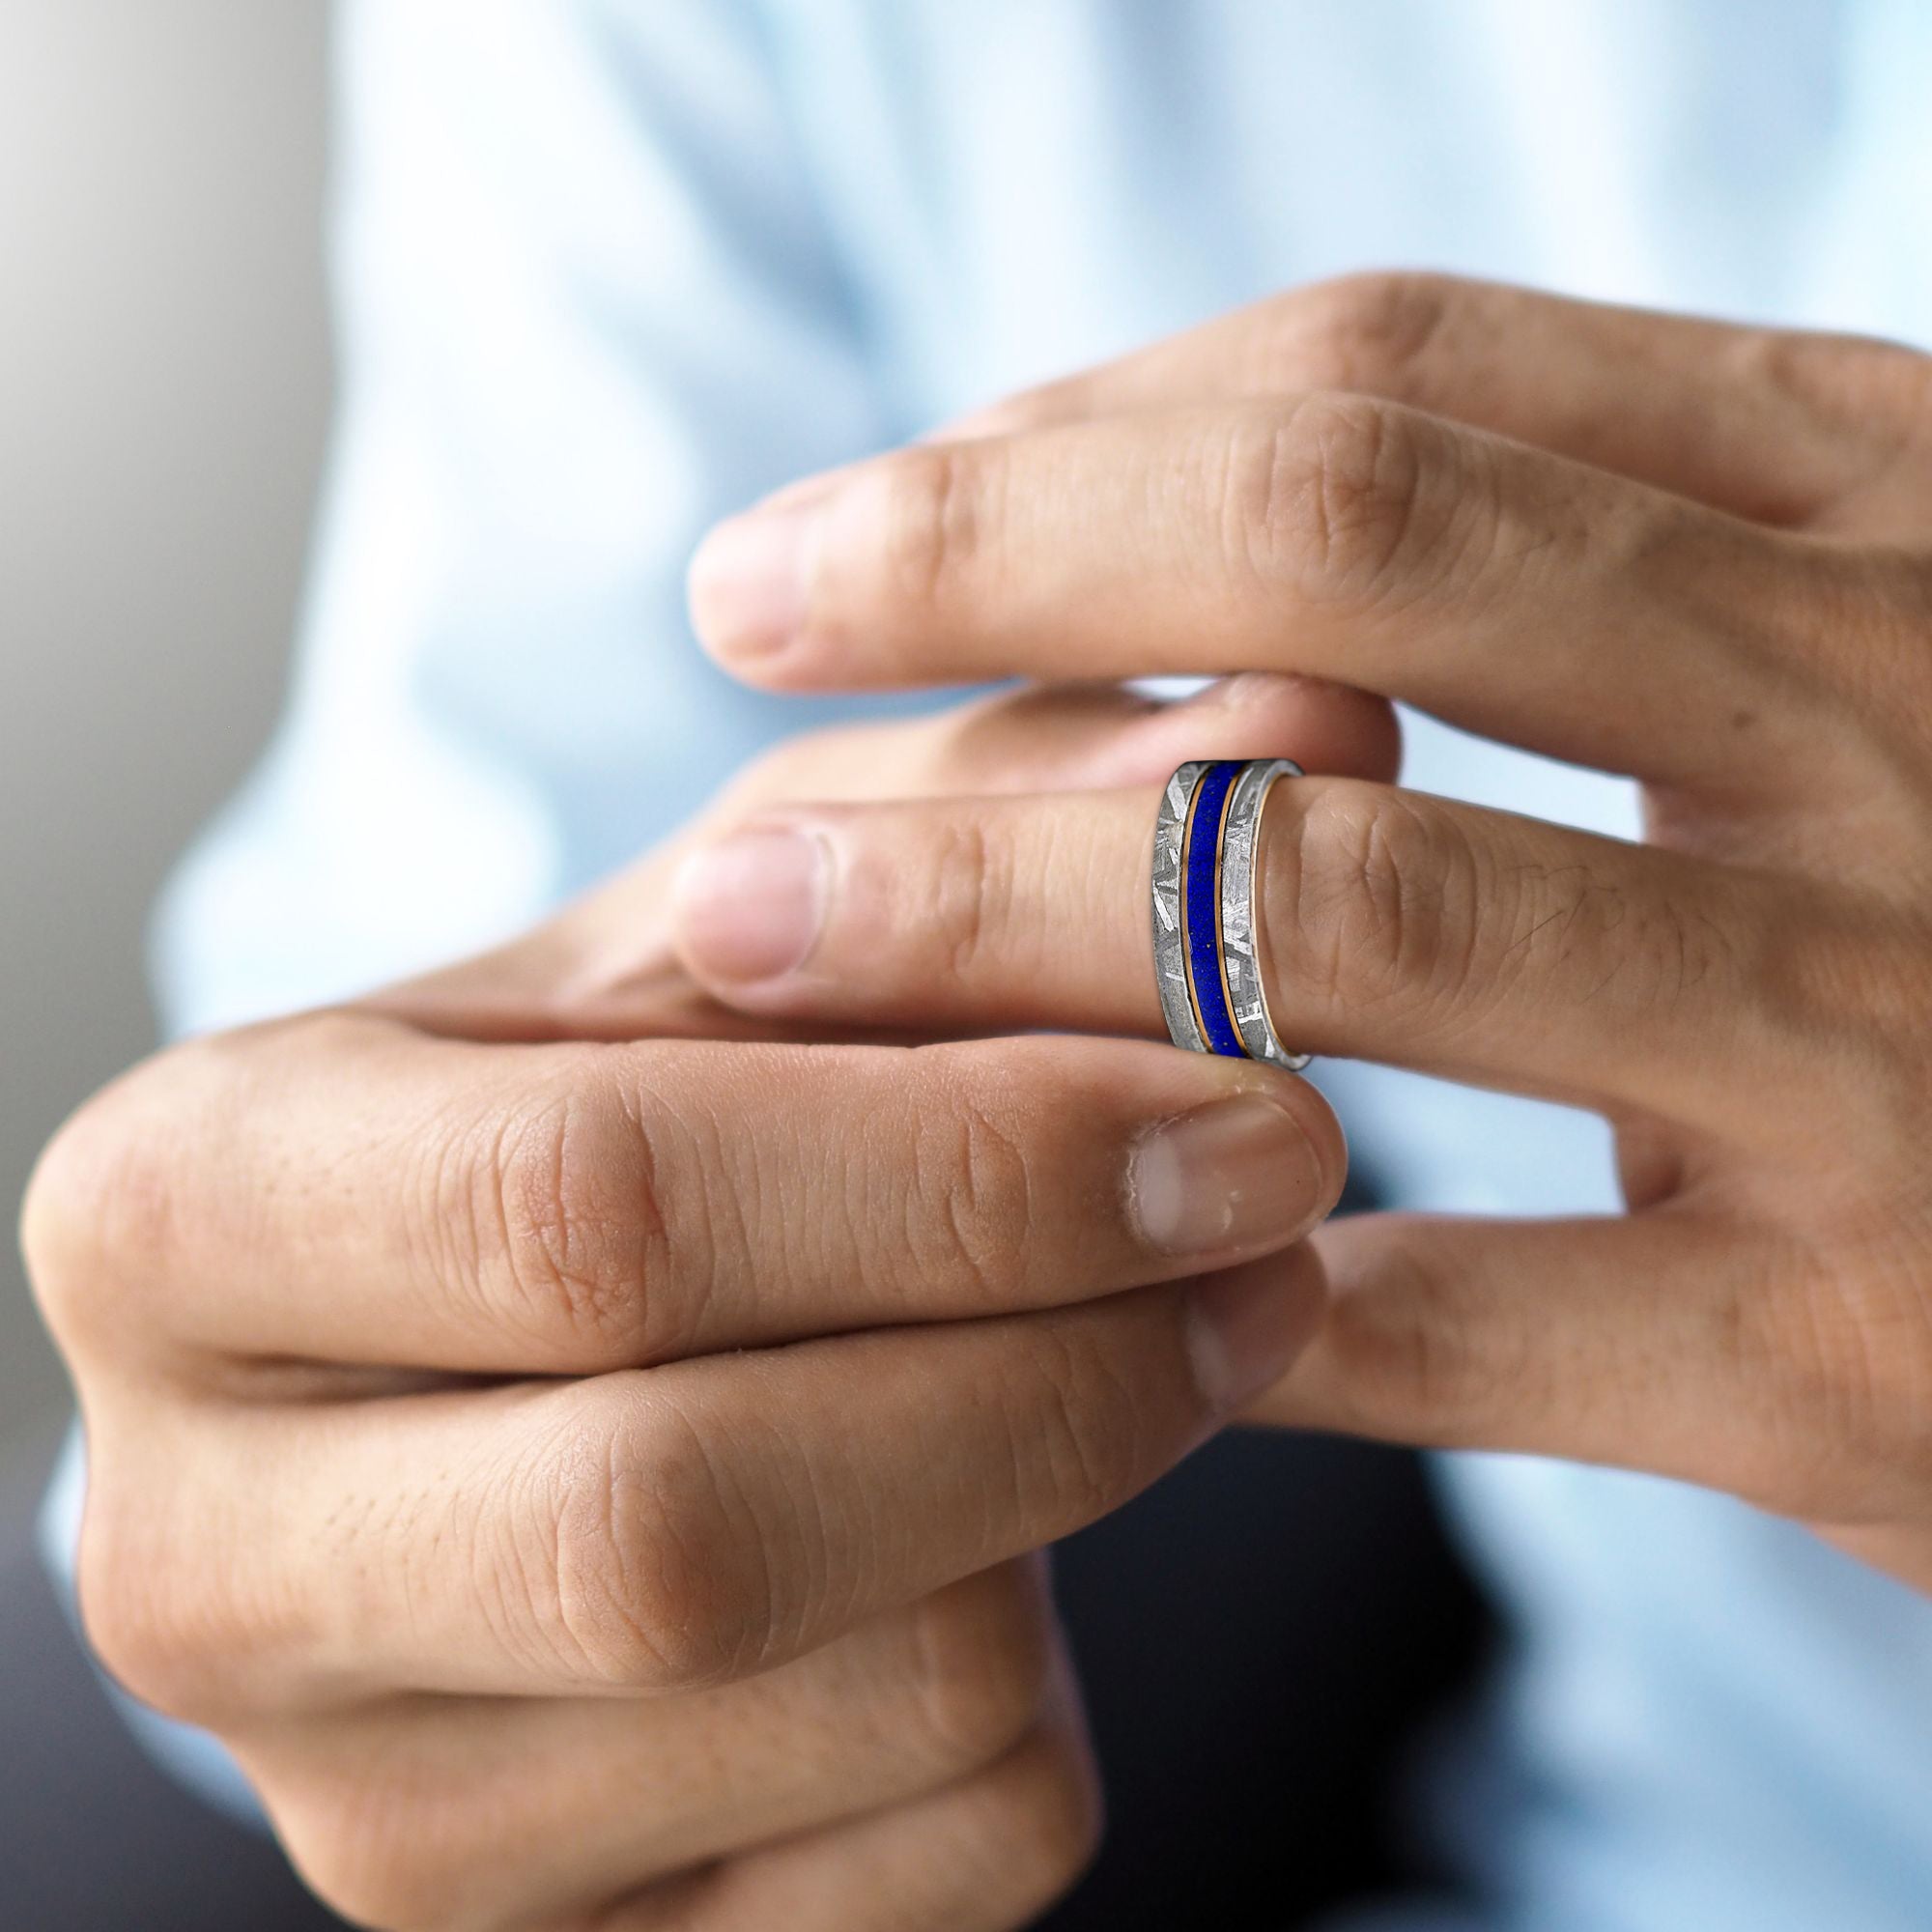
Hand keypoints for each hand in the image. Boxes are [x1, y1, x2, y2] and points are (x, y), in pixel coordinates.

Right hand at [22, 678, 1383, 1931]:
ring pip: (860, 1704)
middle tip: (1276, 1226)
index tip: (1259, 1106)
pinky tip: (1005, 1540)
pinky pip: (927, 1870)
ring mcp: (351, 1798)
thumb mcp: (761, 918)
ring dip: (1086, 1498)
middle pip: (692, 1514)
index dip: (977, 1166)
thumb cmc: (632, 1097)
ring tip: (1155, 1340)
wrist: (495, 1372)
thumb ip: (1009, 811)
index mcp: (185, 1210)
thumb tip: (1321, 709)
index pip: (597, 1207)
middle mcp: (194, 1541)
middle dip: (1067, 1362)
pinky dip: (1050, 1696)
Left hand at [683, 272, 1931, 1592]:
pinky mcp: (1885, 1373)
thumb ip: (1605, 571)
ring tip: (742, 921)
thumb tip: (1156, 512)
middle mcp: (1925, 727)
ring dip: (983, 910)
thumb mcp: (1881, 652)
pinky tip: (1024, 1261)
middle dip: (975, 563)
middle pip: (1339, 552)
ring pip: (1339, 904)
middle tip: (729, 605)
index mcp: (1909, 519)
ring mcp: (1913, 1054)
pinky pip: (1438, 1306)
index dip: (1080, 429)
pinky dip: (1187, 1268)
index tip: (869, 514)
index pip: (1409, 382)